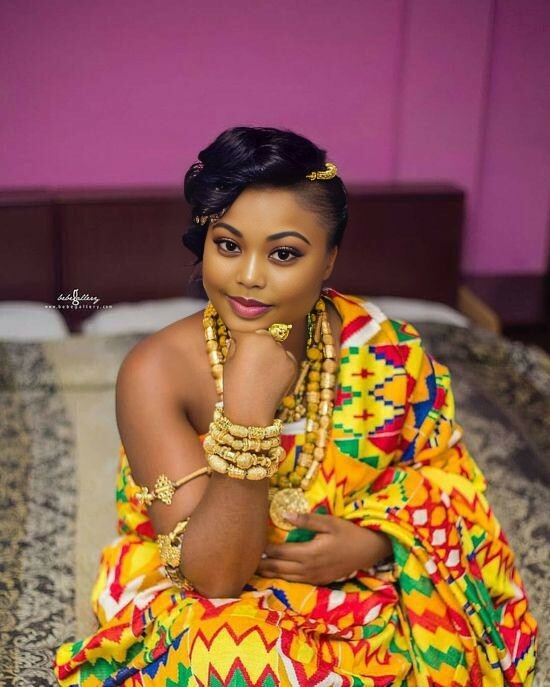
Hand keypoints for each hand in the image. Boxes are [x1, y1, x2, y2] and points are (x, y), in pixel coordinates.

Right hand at [223, 329, 297, 424]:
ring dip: (269, 354)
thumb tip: (241, 335)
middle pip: (262, 336)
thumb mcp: (229, 361)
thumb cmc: (235, 385)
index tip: (236, 348)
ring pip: (275, 347)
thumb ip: (237, 343)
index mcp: (251, 337)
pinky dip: (279, 364)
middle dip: (257, 344)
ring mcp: (283, 353)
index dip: (238, 340)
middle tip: (250, 362)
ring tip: (259, 373)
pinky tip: (270, 377)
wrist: (250, 410)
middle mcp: (270, 341)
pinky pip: (284, 358)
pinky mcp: (293, 365)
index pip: (244, 331)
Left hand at [255, 512, 392, 584]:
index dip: (266, 550)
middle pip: (280, 568)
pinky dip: (284, 578)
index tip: (253, 545)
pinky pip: (297, 581)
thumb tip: (285, 515)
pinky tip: (278, 574)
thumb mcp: (329, 522)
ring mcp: (315, 577)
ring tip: (258, 569)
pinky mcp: (320, 581)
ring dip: (272, 573)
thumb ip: (307, 520)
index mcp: (310, 553)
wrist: (369, 551)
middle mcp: (309, 569)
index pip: (281, 552)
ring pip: (287, 577)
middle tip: (248, 562)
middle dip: (263, 565)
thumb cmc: (349, 533)